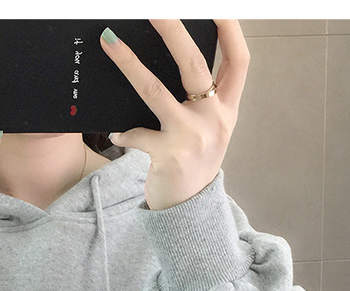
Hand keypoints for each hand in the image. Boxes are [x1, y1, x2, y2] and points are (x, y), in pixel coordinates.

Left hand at [100, 20, 249, 210]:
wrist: (189, 211)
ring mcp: (192, 137)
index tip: (217, 7)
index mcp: (228, 109)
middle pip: (195, 64)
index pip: (239, 60)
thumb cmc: (193, 164)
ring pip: (156, 90)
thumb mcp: (209, 130)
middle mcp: (215, 119)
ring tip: (110, 43)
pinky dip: (124, 133)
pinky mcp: (169, 155)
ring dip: (130, 64)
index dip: (231, 29)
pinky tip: (116, 133)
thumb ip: (204, 100)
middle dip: (173, 30)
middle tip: (155, 9)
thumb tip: (177, 60)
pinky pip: (137, 134)